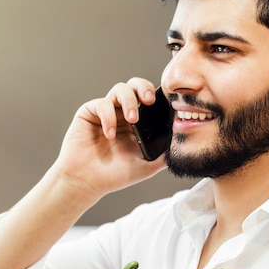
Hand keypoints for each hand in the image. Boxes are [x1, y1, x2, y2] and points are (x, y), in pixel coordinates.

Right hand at [52, 77, 166, 198]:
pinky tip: (110, 134)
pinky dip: (108, 116)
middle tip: (149, 100)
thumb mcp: (146, 166)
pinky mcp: (89, 112)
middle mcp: (122, 114)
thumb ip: (164, 155)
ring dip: (129, 101)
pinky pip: (102, 103)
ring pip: (120, 89)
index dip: (158, 97)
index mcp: (137, 124)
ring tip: (132, 119)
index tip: (166, 104)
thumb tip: (182, 144)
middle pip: (135, 86)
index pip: (150, 101)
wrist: (86, 182)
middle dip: (144, 88)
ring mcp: (106, 112)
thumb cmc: (113, 176)